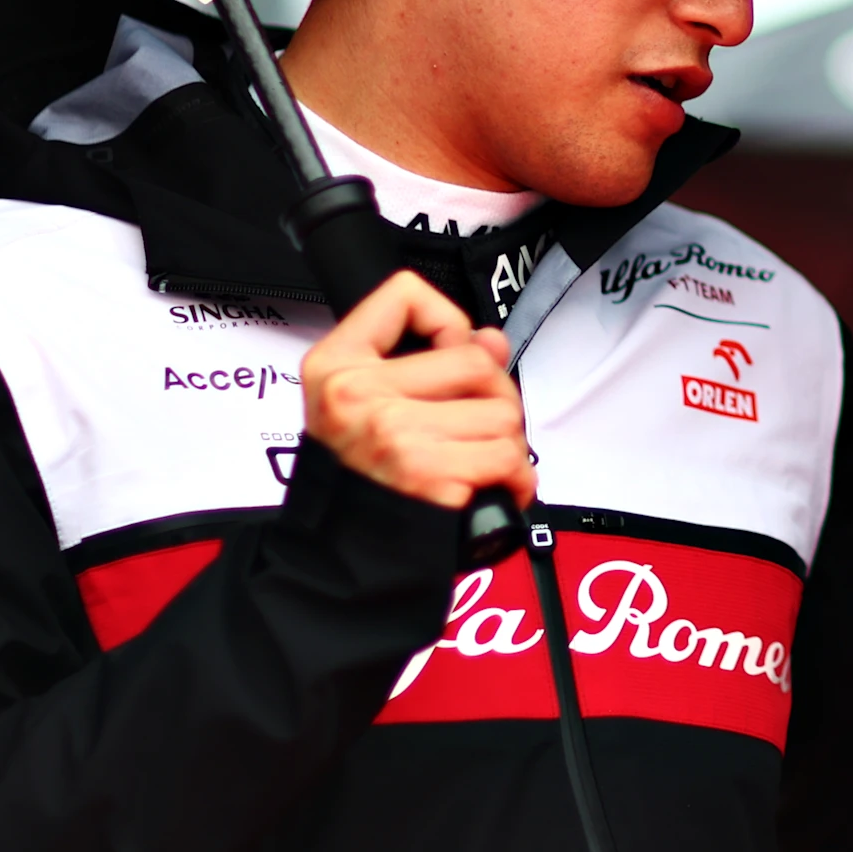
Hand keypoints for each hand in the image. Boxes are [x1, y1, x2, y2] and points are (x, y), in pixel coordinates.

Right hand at [299, 271, 536, 510]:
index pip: (403, 295)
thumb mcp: (362, 405)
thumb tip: (491, 340)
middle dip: (495, 395)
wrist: (342, 556)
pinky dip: (517, 479)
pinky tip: (495, 487)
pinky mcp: (428, 476)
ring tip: (478, 462)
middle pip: (476, 360)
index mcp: (335, 365)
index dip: (445, 321)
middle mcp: (358, 394)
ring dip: (507, 443)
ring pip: (503, 412)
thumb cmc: (359, 483)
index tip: (449, 353)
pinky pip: (508, 457)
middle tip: (477, 427)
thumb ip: (426, 359)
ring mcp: (394, 434)